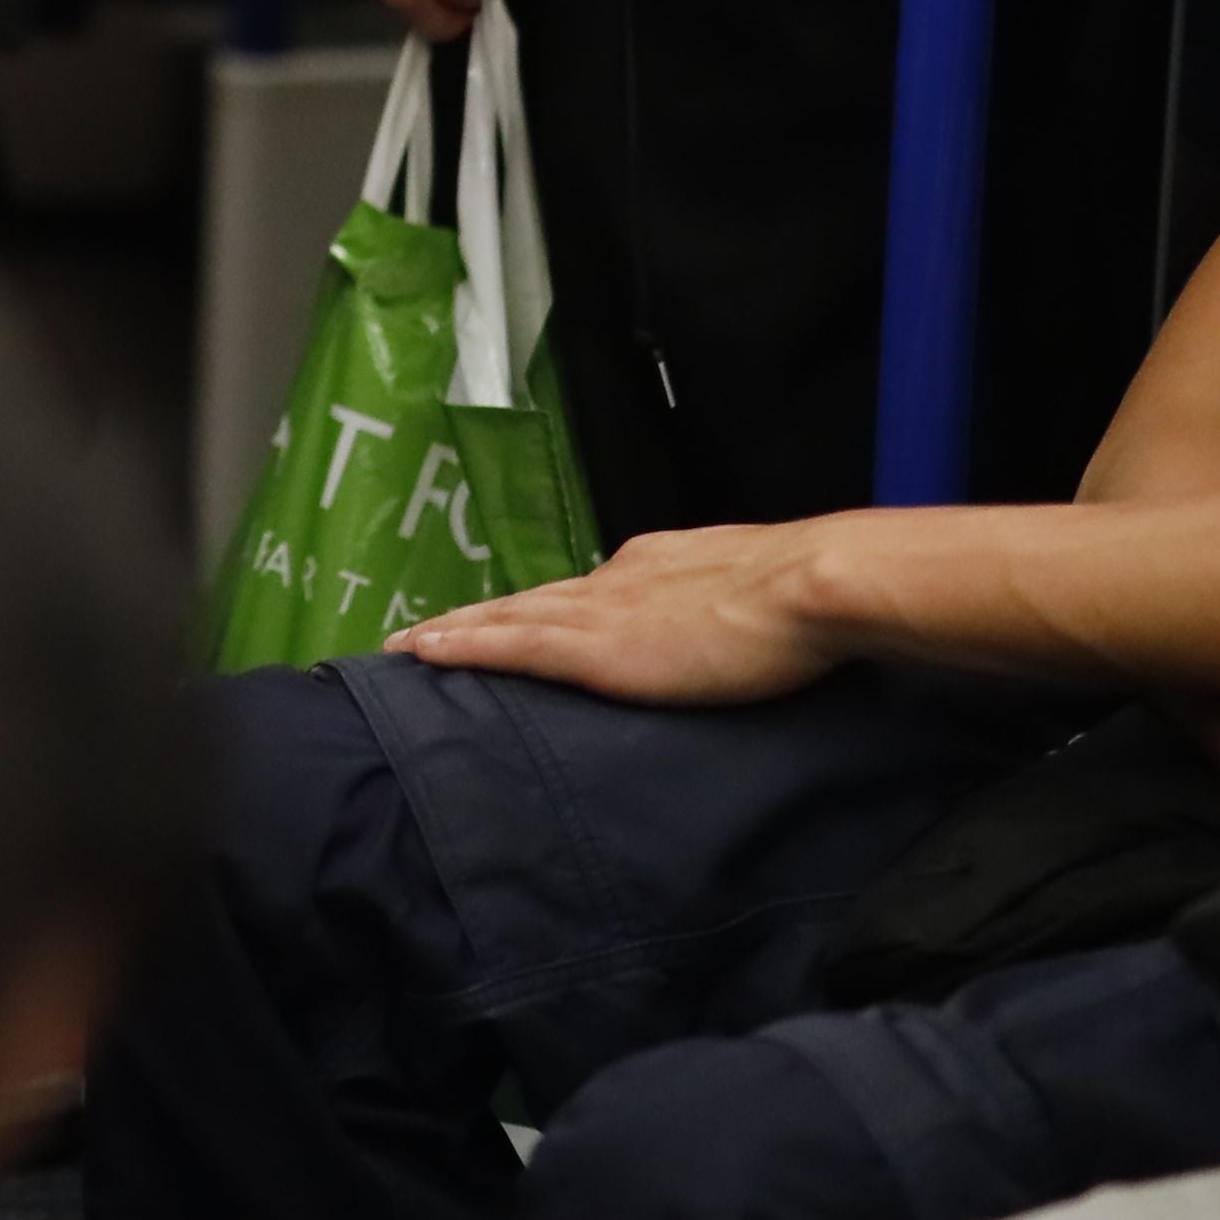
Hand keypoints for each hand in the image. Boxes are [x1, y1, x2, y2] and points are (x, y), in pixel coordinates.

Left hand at [392, 524, 843, 708]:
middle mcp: (615, 578)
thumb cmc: (805, 602)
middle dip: (479, 617)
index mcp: (654, 566)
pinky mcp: (597, 648)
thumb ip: (720, 610)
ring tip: (406, 645)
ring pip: (508, 618)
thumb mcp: (752, 600)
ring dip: (456, 630)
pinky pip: (512, 645)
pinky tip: (424, 653)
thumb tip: (713, 628)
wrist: (813, 588)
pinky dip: (466, 646)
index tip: (505, 618)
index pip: (580, 593)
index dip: (537, 608)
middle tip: (422, 633)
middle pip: (531, 600)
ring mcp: (602, 610)